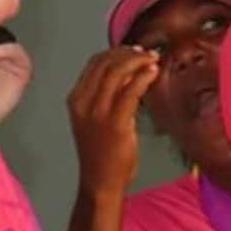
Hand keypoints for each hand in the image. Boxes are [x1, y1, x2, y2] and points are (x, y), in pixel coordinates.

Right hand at [67, 47, 160, 195]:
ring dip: (139, 61)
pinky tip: (154, 73)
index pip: (94, 63)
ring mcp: (97, 113)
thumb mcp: (96, 118)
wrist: (100, 180)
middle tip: (147, 53)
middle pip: (105, 64)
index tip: (134, 50)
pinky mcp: (115, 122)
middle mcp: (83, 103)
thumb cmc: (102, 151)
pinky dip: (144, 76)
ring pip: (117, 72)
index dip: (116, 52)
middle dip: (129, 53)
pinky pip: (131, 90)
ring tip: (153, 60)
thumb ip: (108, 94)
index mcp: (76, 100)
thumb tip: (130, 71)